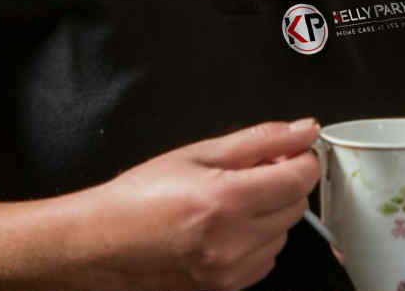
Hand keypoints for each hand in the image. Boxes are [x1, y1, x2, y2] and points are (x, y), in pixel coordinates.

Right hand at [85, 118, 322, 290]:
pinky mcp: (225, 289)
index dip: (302, 159)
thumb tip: (304, 130)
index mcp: (226, 200)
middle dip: (283, 184)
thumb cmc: (140, 195)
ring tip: (231, 203)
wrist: (100, 244)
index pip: (298, 179)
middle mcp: (232, 241)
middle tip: (252, 173)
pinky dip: (257, 241)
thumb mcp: (197, 153)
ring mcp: (229, 271)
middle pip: (295, 207)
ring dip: (270, 215)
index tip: (292, 151)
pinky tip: (226, 229)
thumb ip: (259, 140)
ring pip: (283, 235)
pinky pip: (265, 260)